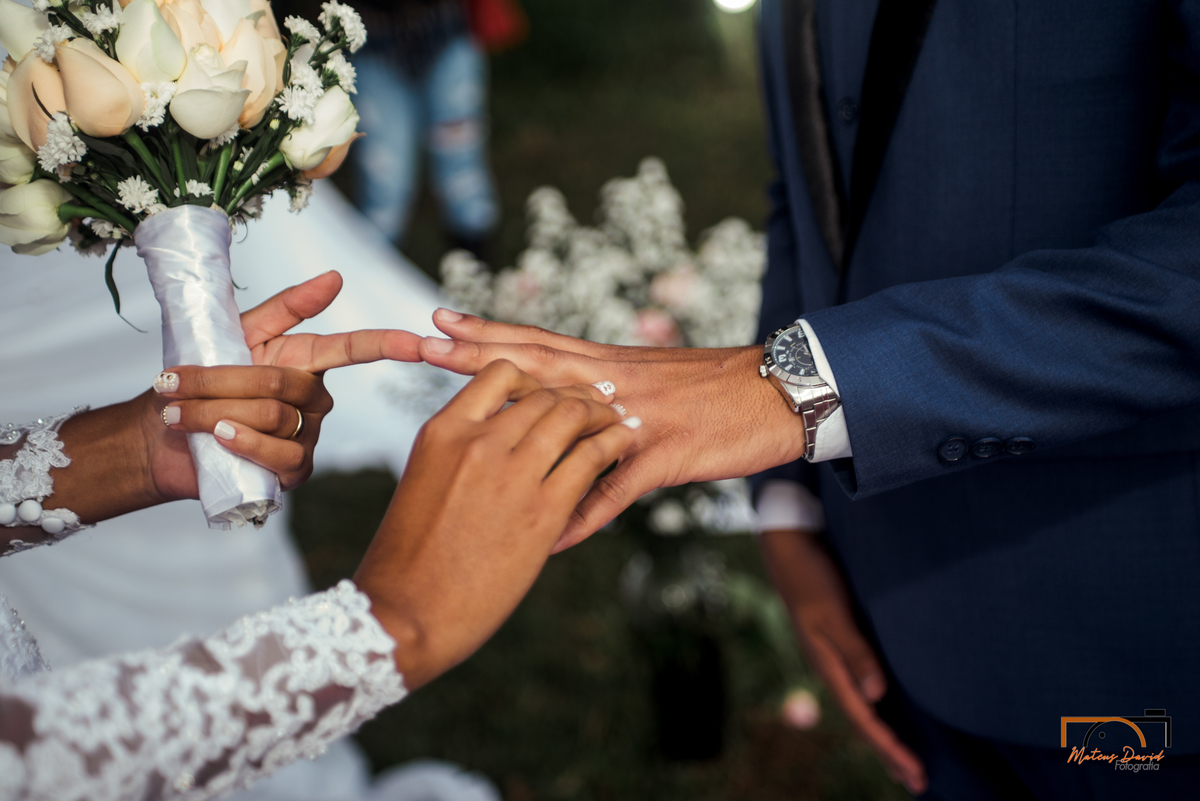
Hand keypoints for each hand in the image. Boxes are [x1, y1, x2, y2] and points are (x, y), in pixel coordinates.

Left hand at [43, 272, 421, 524]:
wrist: (160, 436)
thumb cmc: (196, 378)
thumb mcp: (235, 331)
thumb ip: (287, 306)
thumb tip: (336, 276)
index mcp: (306, 361)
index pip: (355, 349)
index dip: (389, 344)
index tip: (422, 342)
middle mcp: (314, 401)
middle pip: (284, 384)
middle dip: (220, 381)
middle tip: (172, 382)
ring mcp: (307, 438)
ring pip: (273, 418)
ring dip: (215, 413)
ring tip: (178, 411)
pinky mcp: (292, 472)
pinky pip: (279, 456)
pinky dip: (243, 445)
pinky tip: (217, 439)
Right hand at [353, 360, 638, 688]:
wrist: (405, 615)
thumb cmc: (408, 562)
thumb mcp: (423, 486)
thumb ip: (459, 456)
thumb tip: (492, 448)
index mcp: (442, 432)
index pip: (497, 375)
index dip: (532, 378)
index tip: (550, 390)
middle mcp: (479, 441)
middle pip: (543, 393)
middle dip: (577, 394)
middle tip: (602, 400)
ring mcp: (513, 473)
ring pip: (571, 415)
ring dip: (601, 412)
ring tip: (620, 417)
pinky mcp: (544, 509)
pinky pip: (591, 457)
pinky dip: (615, 442)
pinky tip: (628, 440)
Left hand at [414, 310, 806, 550]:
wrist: (779, 393)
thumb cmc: (717, 389)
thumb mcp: (654, 381)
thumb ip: (605, 389)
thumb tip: (563, 400)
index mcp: (610, 364)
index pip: (537, 342)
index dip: (486, 332)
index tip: (437, 320)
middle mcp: (616, 383)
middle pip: (536, 367)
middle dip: (477, 358)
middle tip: (421, 345)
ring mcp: (639, 419)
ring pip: (568, 422)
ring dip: (517, 433)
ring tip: (467, 441)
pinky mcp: (666, 456)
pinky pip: (616, 490)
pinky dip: (583, 514)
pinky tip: (552, 538)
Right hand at [759, 527, 926, 794]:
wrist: (789, 549)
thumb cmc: (812, 578)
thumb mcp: (832, 613)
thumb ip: (854, 652)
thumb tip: (877, 695)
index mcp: (828, 668)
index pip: (864, 720)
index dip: (890, 748)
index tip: (915, 774)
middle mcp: (832, 670)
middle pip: (863, 723)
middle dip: (889, 755)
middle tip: (918, 784)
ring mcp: (834, 660)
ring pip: (863, 709)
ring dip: (884, 737)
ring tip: (904, 763)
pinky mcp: (841, 646)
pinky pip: (862, 690)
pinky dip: (878, 711)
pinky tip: (887, 712)